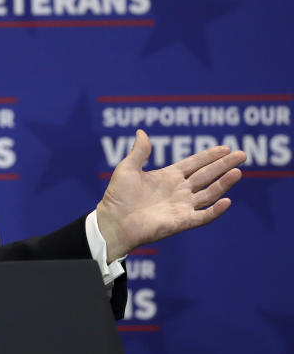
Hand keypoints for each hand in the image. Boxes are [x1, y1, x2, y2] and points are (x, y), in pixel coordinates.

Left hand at [96, 129, 245, 261]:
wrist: (113, 221)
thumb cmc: (117, 196)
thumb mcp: (127, 168)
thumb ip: (139, 152)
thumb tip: (141, 131)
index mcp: (168, 177)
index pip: (194, 164)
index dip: (209, 156)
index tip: (225, 148)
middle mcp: (178, 191)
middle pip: (207, 176)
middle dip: (224, 165)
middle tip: (242, 154)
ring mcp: (181, 206)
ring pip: (209, 193)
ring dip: (223, 183)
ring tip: (237, 172)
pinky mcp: (181, 222)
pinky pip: (203, 216)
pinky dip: (215, 210)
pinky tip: (226, 200)